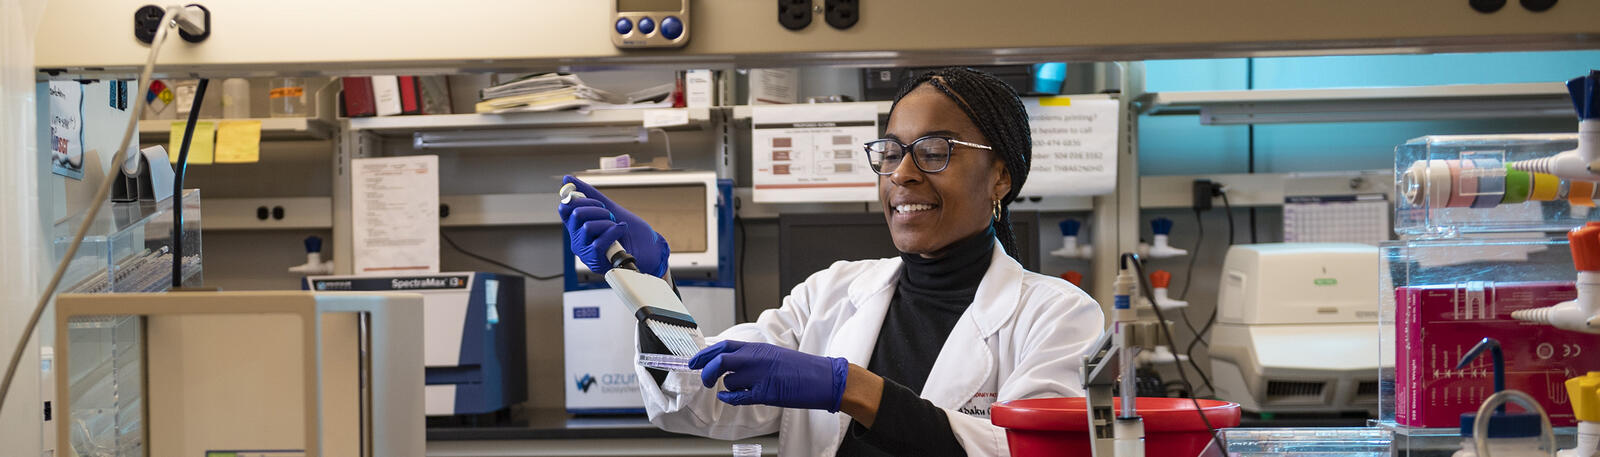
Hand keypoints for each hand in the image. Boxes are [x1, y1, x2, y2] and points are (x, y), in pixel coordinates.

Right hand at [556, 175, 670, 276]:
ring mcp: (585, 251)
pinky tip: (621, 232)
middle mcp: (578, 239)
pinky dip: (614, 233)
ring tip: (617, 227)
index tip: (598, 202)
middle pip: (576, 215)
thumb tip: (567, 179)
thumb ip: (589, 194)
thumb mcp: (609, 207)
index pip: (565, 209)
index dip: (580, 200)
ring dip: (608, 223)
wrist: (649, 247)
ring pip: (587, 227)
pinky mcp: (595, 261)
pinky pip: (598, 243)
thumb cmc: (629, 230)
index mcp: (578, 226)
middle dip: (598, 210)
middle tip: (610, 216)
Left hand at [690, 340, 849, 412]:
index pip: (723, 346)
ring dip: (729, 387)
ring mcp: (759, 375)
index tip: (694, 361)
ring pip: (728, 381)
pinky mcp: (765, 393)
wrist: (823, 378)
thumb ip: (752, 357)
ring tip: (741, 389)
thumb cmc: (801, 368)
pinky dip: (729, 398)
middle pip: (719, 361)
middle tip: (703, 379)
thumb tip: (731, 363)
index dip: (705, 354)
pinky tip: (729, 397)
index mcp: (758, 347)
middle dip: (705, 371)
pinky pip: (737, 396)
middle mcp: (756, 358)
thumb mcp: (774, 355)